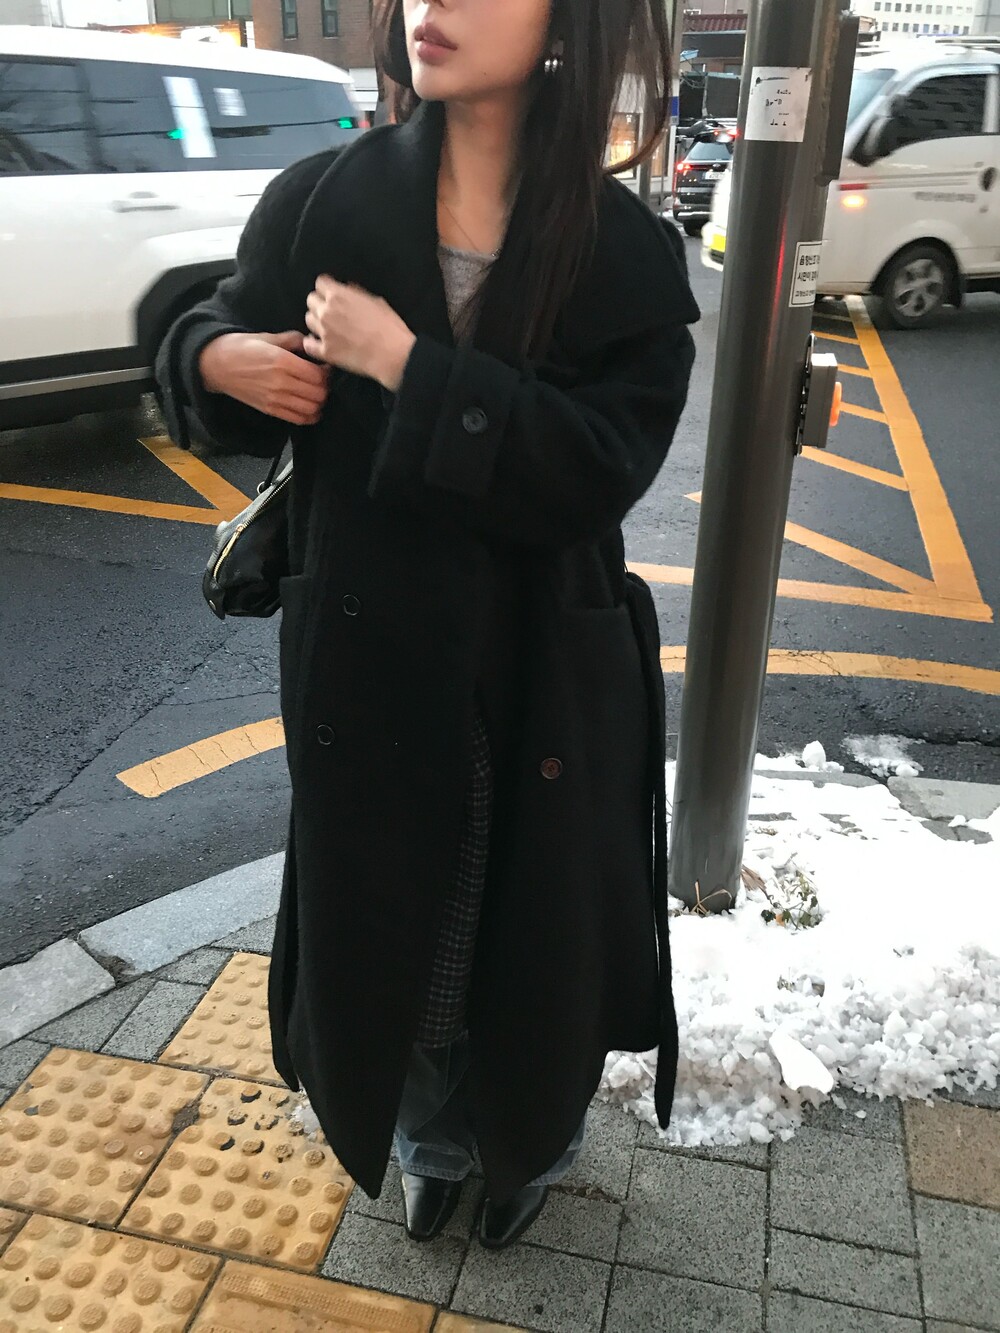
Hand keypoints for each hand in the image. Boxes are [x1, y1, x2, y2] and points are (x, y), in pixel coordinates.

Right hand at [198, 331, 329, 425]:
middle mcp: (281, 383)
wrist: (217, 365)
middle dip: (325, 388)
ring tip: (315, 394)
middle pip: (319, 394)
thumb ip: (293, 340)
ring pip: (312, 409)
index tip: (324, 367)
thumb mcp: (269, 337)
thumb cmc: (242, 348)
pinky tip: (309, 407)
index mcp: (283, 362)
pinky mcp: (270, 410)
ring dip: (319, 403)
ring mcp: (275, 399)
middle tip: (322, 381)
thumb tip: (312, 343)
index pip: (319, 375)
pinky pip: (298, 419)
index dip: (327, 372)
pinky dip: (309, 416)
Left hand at [304, 276, 415, 391]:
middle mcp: (326, 311)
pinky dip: (312, 343)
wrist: (391, 354)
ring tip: (327, 327)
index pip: (320, 283)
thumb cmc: (389, 326)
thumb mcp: (376, 301)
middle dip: (320, 303)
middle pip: (311, 300)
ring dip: (316, 321)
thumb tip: (348, 288)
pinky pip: (308, 344)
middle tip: (331, 311)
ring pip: (308, 320)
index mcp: (338, 295)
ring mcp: (323, 332)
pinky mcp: (325, 352)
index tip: (332, 293)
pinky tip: (320, 343)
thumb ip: (357, 292)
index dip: (327, 287)